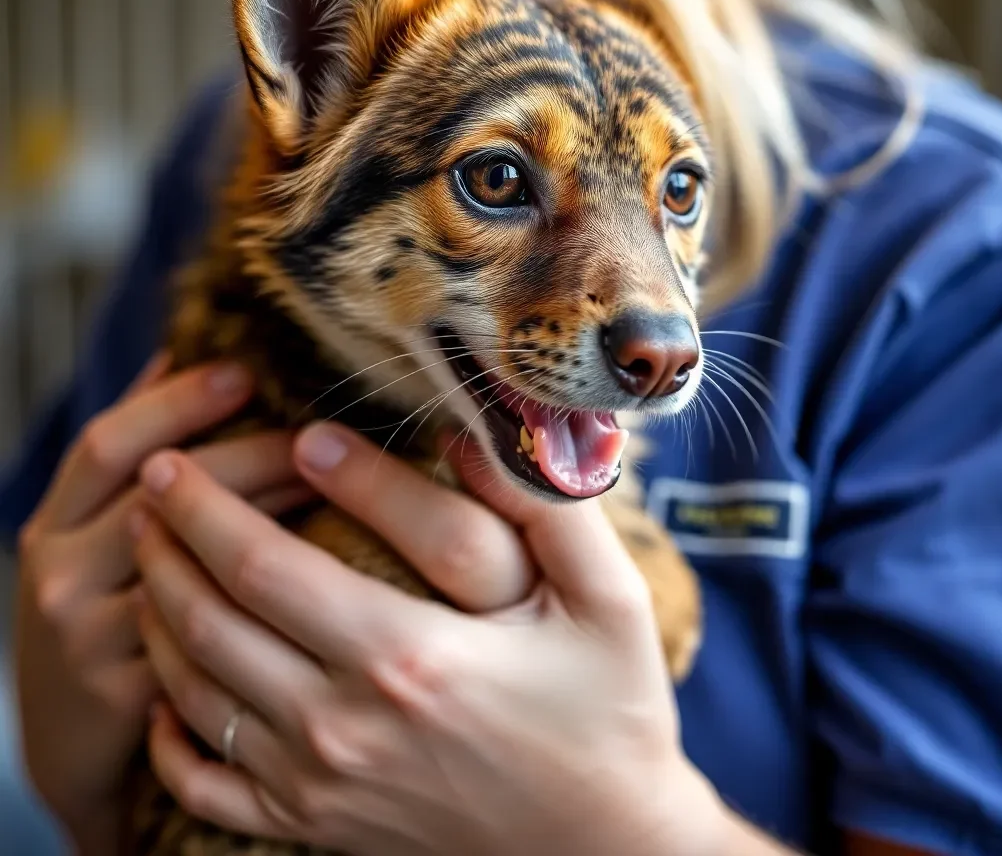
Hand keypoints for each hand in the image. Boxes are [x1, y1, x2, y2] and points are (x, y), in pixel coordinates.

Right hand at [14, 356, 313, 853]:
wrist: (68, 735)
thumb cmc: (98, 601)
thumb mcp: (90, 527)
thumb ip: (134, 445)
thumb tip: (181, 354)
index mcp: (56, 521)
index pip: (107, 444)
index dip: (177, 401)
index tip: (246, 371)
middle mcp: (64, 573)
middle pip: (162, 496)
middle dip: (251, 457)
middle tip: (319, 434)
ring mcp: (92, 638)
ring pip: (193, 563)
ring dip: (271, 520)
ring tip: (334, 488)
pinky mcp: (131, 693)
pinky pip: (213, 634)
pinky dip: (268, 595)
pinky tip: (323, 570)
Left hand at [134, 421, 727, 855]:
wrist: (606, 847)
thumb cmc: (610, 710)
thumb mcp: (609, 598)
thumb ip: (545, 507)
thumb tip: (472, 429)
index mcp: (408, 657)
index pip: (274, 559)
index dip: (231, 493)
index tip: (211, 446)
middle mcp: (344, 723)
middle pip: (212, 615)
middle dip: (170, 535)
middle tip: (155, 475)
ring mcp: (322, 780)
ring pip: (195, 685)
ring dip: (159, 606)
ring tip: (149, 547)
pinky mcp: (317, 821)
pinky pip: (203, 779)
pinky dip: (167, 726)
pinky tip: (166, 684)